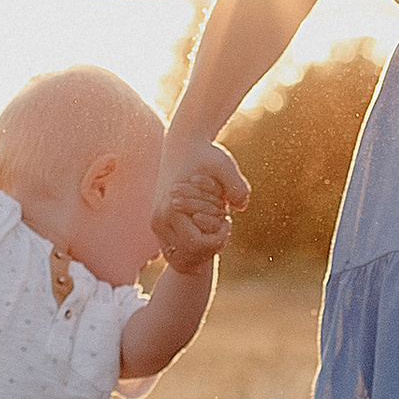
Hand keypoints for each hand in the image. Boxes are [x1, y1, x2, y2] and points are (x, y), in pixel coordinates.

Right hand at [154, 140, 248, 264]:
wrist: (183, 143)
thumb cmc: (205, 154)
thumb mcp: (225, 166)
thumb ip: (236, 186)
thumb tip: (241, 207)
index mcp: (170, 209)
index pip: (196, 244)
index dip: (218, 238)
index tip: (228, 219)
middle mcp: (158, 220)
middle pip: (187, 255)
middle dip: (210, 245)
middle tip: (224, 224)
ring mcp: (157, 223)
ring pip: (179, 255)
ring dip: (201, 247)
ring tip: (215, 225)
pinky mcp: (160, 223)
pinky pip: (176, 247)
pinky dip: (193, 244)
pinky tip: (207, 227)